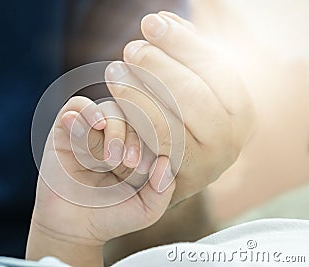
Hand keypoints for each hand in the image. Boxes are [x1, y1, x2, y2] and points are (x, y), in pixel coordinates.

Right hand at [27, 96, 174, 265]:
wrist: (73, 230)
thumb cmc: (110, 217)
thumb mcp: (146, 209)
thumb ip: (162, 190)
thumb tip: (166, 162)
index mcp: (136, 149)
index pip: (152, 128)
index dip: (152, 140)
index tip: (143, 168)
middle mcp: (115, 136)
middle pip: (132, 115)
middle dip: (133, 137)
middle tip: (128, 164)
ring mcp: (91, 132)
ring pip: (108, 109)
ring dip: (114, 128)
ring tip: (110, 157)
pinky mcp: (65, 131)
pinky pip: (76, 107)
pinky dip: (86, 112)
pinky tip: (93, 129)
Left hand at [105, 12, 254, 204]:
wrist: (176, 170)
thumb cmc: (184, 119)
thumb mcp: (191, 85)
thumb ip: (183, 54)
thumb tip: (162, 20)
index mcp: (242, 109)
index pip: (216, 68)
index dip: (182, 43)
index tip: (151, 23)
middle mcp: (232, 139)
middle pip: (193, 94)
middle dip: (158, 67)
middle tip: (130, 48)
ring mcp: (208, 164)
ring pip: (170, 122)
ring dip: (138, 93)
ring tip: (115, 70)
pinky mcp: (180, 180)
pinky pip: (150, 147)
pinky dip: (132, 120)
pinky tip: (113, 99)